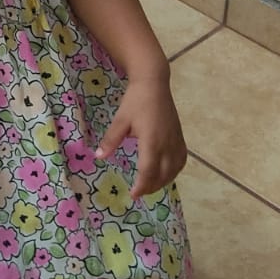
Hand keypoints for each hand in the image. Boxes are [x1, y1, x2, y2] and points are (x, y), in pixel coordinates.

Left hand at [96, 75, 187, 198]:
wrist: (153, 84)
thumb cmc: (135, 101)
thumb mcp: (120, 120)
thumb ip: (111, 140)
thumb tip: (98, 157)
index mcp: (151, 141)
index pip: (148, 171)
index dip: (142, 186)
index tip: (133, 194)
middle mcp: (167, 144)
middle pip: (162, 174)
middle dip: (151, 187)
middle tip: (139, 192)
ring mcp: (176, 141)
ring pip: (174, 169)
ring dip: (164, 181)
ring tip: (151, 185)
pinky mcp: (180, 136)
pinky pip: (181, 160)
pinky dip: (175, 171)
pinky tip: (166, 172)